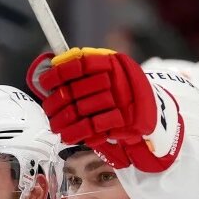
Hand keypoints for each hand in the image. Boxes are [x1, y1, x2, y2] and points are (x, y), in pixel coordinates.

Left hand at [26, 47, 177, 171]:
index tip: (45, 82)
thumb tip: (51, 71)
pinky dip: (77, 132)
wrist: (153, 118)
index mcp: (114, 63)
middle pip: (77, 89)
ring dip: (64, 120)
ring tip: (55, 125)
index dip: (60, 73)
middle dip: (58, 101)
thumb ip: (84, 73)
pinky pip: (94, 127)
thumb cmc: (121, 97)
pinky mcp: (125, 122)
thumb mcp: (108, 77)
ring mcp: (123, 101)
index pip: (81, 63)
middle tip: (49, 109)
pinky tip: (67, 135)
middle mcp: (120, 79)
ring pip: (83, 109)